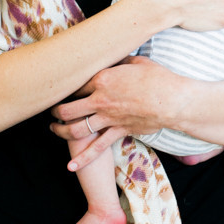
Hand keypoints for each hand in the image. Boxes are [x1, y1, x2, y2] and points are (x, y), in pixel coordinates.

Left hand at [50, 57, 176, 168]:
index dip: (68, 87)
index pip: (76, 85)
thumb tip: (116, 57)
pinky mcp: (118, 131)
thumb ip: (120, 61)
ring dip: (61, 131)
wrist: (172, 99)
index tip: (63, 89)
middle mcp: (101, 99)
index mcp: (103, 79)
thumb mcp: (136, 61)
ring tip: (54, 130)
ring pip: (76, 129)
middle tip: (51, 111)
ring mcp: (108, 118)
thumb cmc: (157, 77)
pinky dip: (83, 158)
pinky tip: (71, 166)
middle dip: (56, 111)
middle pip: (68, 108)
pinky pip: (97, 148)